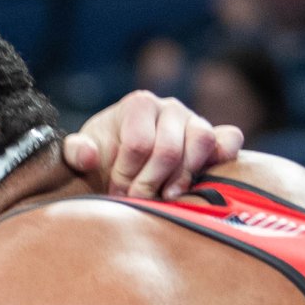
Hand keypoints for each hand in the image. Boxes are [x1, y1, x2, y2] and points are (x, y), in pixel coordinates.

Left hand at [65, 89, 244, 200]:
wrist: (125, 162)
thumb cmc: (104, 158)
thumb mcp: (81, 154)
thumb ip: (75, 152)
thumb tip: (89, 156)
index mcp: (138, 104)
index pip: (138, 144)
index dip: (125, 174)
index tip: (115, 192)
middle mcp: (170, 107)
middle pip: (168, 150)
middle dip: (149, 182)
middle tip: (137, 200)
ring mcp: (195, 120)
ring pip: (200, 144)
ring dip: (182, 178)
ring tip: (165, 196)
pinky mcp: (216, 137)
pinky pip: (230, 140)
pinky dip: (223, 156)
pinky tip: (204, 178)